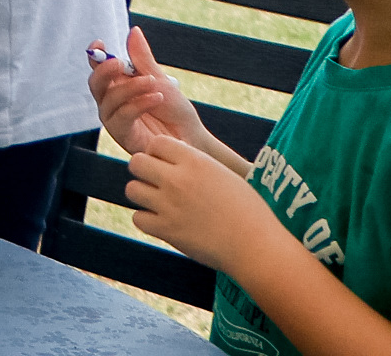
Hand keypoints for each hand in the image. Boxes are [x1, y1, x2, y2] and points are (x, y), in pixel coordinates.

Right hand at [90, 26, 210, 156]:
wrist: (191, 137)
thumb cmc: (175, 110)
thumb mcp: (159, 79)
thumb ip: (142, 58)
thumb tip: (133, 30)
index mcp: (117, 85)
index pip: (98, 68)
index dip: (95, 55)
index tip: (101, 43)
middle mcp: (112, 102)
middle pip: (95, 84)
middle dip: (104, 71)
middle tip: (119, 63)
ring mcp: (115, 120)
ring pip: (109, 100)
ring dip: (130, 88)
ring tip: (153, 83)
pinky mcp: (123, 135)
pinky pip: (122, 117)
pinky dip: (138, 104)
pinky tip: (156, 97)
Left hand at [126, 128, 283, 272]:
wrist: (258, 247)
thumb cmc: (248, 211)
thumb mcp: (225, 175)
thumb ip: (196, 164)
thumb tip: (172, 157)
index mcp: (196, 161)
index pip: (156, 143)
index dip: (159, 153)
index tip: (168, 165)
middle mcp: (178, 179)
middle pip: (136, 162)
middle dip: (144, 171)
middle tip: (158, 183)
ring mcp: (169, 205)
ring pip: (132, 189)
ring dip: (143, 196)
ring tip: (160, 204)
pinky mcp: (166, 230)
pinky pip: (138, 218)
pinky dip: (148, 221)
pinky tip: (164, 223)